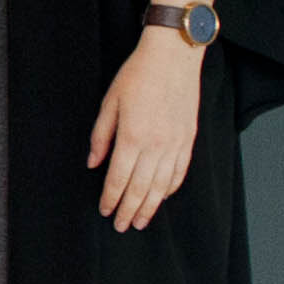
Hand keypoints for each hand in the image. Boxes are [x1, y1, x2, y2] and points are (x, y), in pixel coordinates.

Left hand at [85, 26, 205, 231]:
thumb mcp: (109, 103)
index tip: (105, 211)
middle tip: (122, 226)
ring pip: (162, 185)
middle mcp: (157, 145)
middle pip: (140, 188)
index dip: (111, 198)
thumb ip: (101, 136)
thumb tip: (93, 164)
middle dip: (129, 210)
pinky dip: (170, 188)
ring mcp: (176, 144)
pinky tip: (161, 197)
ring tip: (141, 221)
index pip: (118, 178)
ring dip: (150, 206)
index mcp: (133, 137)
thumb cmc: (137, 76)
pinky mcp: (189, 139)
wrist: (173, 58)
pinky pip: (180, 171)